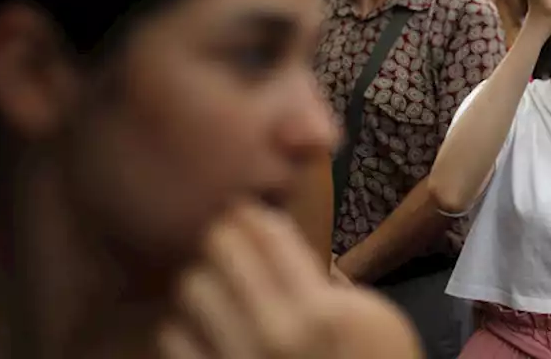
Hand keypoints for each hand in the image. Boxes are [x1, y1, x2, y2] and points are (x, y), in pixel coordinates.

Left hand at [159, 204, 420, 357]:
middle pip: (222, 253)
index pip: (270, 237)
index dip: (254, 215)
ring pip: (193, 290)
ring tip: (216, 284)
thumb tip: (293, 254)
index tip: (247, 210)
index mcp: (321, 311)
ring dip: (204, 281)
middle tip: (227, 240)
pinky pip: (173, 339)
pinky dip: (184, 326)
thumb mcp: (377, 320)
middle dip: (224, 240)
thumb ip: (336, 286)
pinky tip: (202, 327)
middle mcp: (275, 333)